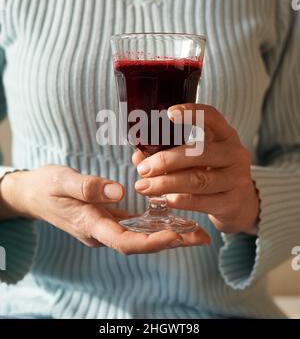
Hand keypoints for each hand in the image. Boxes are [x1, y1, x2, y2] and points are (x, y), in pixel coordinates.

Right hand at [0, 165, 208, 253]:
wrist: (32, 193)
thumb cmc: (45, 186)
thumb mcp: (62, 180)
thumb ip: (88, 187)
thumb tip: (120, 192)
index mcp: (90, 225)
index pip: (126, 241)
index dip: (153, 241)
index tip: (179, 235)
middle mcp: (101, 232)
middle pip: (140, 243)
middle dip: (171, 241)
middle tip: (201, 236)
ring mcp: (105, 227)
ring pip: (140, 236)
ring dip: (168, 234)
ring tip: (196, 230)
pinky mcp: (107, 219)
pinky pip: (134, 226)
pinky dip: (154, 224)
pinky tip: (171, 217)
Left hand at [133, 104, 259, 234]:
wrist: (241, 203)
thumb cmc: (213, 173)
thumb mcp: (199, 159)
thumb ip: (171, 154)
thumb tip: (138, 158)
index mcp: (225, 136)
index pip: (212, 117)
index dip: (192, 112)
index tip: (169, 113)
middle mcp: (234, 154)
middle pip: (200, 153)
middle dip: (166, 160)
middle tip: (143, 169)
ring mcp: (236, 179)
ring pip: (198, 180)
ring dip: (166, 183)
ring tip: (144, 186)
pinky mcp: (232, 202)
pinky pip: (202, 201)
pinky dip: (181, 200)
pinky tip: (166, 199)